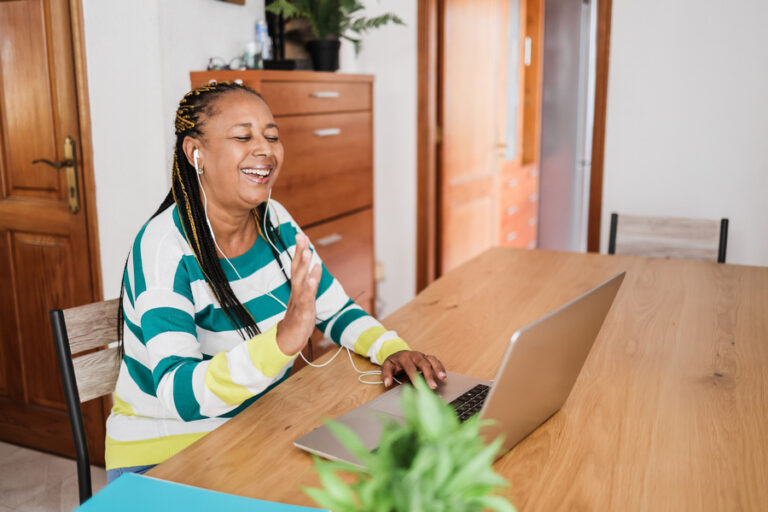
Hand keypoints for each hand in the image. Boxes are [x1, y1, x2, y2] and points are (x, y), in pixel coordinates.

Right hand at [277, 234, 321, 355]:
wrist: (287, 340)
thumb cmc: (298, 317)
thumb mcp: (306, 297)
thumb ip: (311, 280)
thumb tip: (317, 264)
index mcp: (297, 287)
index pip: (297, 265)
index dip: (299, 250)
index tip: (301, 234)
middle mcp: (296, 291)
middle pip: (297, 269)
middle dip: (299, 252)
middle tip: (301, 236)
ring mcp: (298, 302)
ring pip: (300, 281)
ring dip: (303, 266)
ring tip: (307, 252)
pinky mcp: (303, 313)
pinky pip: (306, 299)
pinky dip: (309, 288)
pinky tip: (312, 279)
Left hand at [381, 350, 446, 389]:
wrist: (398, 353)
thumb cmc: (394, 362)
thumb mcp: (386, 366)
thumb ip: (386, 374)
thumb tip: (387, 383)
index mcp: (404, 357)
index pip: (410, 368)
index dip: (415, 377)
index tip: (419, 387)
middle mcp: (415, 355)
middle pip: (423, 363)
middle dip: (429, 375)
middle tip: (432, 386)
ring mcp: (422, 356)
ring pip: (432, 360)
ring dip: (438, 369)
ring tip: (443, 378)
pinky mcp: (427, 358)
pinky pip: (435, 361)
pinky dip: (440, 367)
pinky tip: (443, 375)